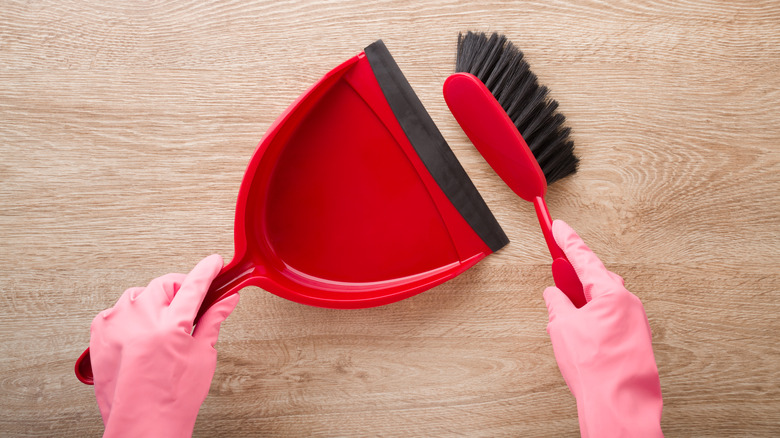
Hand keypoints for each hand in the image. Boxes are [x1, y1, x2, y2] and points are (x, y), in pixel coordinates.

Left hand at [90, 254, 239, 437]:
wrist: (142, 424)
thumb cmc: (173, 399)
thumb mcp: (202, 356)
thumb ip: (213, 320)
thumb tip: (226, 300)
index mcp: (170, 326)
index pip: (194, 285)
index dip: (207, 270)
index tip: (213, 263)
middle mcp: (140, 320)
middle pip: (164, 285)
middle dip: (180, 290)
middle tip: (190, 305)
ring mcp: (116, 325)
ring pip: (139, 295)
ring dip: (154, 302)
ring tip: (164, 325)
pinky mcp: (99, 334)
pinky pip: (118, 311)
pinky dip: (131, 316)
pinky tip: (142, 334)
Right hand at [544, 220, 662, 437]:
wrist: (618, 404)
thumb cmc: (596, 368)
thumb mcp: (562, 327)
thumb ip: (557, 304)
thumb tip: (554, 295)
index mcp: (612, 294)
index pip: (585, 258)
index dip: (568, 240)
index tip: (559, 226)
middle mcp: (628, 304)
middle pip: (597, 278)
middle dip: (575, 274)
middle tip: (558, 266)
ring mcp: (635, 323)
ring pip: (604, 301)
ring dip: (583, 300)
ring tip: (564, 309)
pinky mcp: (635, 340)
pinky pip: (611, 318)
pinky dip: (594, 317)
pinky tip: (580, 330)